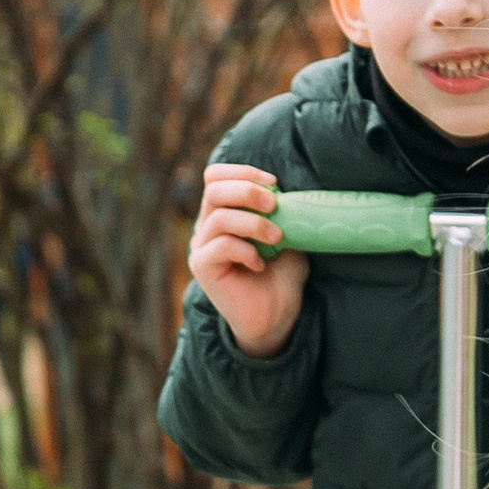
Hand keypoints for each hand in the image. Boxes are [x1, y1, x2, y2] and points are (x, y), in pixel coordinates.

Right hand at [187, 161, 309, 360]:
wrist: (276, 317)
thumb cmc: (280, 275)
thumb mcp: (286, 234)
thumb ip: (281, 211)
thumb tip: (285, 189)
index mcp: (223, 212)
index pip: (216, 176)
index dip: (243, 172)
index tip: (274, 183)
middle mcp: (207, 226)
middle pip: (214, 188)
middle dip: (248, 190)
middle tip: (275, 205)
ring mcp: (201, 246)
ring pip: (219, 217)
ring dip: (253, 223)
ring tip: (277, 238)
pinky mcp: (202, 266)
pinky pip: (220, 246)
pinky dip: (245, 250)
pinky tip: (260, 264)